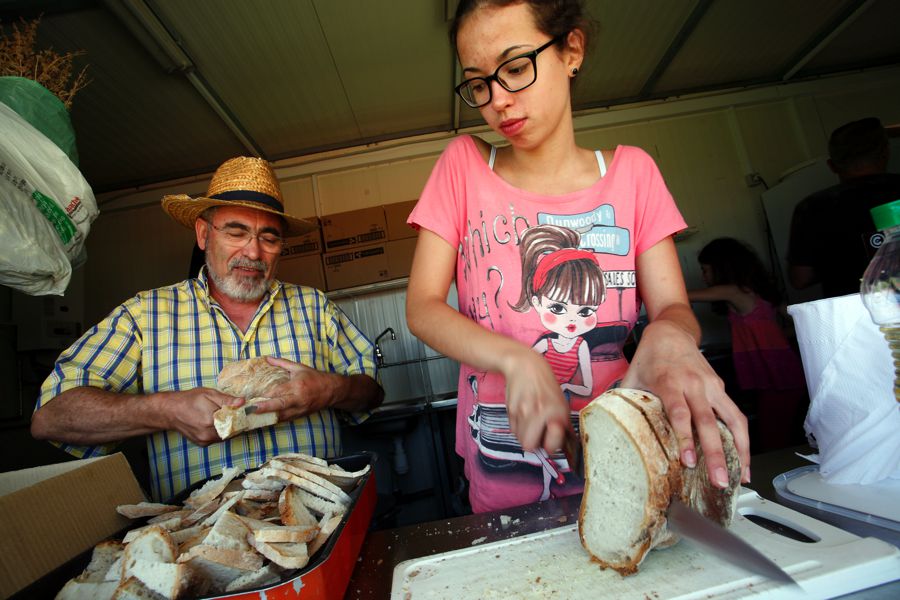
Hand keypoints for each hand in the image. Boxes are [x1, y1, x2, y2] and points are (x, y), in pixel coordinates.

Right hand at [164, 387, 239, 445]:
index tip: (245, 412)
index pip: (236, 423)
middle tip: (233, 413)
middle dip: (235, 423)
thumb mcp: (209, 394)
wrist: (171, 411)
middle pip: (231, 431)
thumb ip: (226, 400)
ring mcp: (204, 440)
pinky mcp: (202, 443)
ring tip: (221, 417)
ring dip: (227, 428)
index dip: (242, 417)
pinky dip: (219, 432)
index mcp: (211, 420)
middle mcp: (208, 434)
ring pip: (224, 436)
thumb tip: (242, 402)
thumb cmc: (189, 400)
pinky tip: (213, 423)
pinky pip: (217, 439)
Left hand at [247, 356, 333, 419]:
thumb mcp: (299, 367)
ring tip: (252, 418)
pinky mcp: (300, 415)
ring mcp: (299, 409)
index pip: (278, 391)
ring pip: (281, 416)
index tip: (252, 397)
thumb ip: (282, 363)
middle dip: (264, 408)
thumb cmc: (314, 377)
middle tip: (249, 410)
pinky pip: (285, 419)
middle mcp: (298, 399)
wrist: (332, 390)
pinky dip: (274, 420)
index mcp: (297, 386)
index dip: (265, 395)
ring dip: (267, 417)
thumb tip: (267, 358)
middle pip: (278, 405)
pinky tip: (264, 420)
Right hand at [502, 346, 570, 454]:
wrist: (524, 366)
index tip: (552, 440)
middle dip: (535, 443)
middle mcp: (538, 413)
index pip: (550, 446)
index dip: (551, 445)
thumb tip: (566, 443)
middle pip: (529, 446)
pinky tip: (524, 416)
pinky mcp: (509, 410)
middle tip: (540, 434)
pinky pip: (513, 430)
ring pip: (520, 439)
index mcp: (555, 412)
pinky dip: (518, 427)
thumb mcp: (561, 402)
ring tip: (532, 423)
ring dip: (526, 435)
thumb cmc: (545, 383)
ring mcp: (521, 412)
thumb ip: (563, 423)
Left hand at [622, 320, 750, 485]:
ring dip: (740, 450)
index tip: (688, 461)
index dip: (685, 438)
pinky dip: (743, 439)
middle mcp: (694, 384)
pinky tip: (743, 459)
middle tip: (719, 480)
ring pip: (732, 420)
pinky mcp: (721, 389)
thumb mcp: (633, 377)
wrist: (671, 332)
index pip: (680, 413)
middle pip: (708, 422)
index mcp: (669, 382)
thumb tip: (613, 431)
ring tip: (740, 477)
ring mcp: (712, 386)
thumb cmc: (650, 357)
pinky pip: (736, 416)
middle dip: (715, 454)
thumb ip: (627, 403)